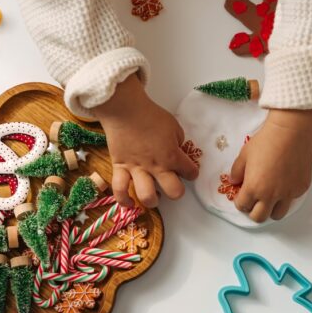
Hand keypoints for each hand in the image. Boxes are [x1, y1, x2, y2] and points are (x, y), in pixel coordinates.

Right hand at [93, 74, 198, 207]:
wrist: (125, 109)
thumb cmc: (151, 115)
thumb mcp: (173, 126)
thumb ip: (177, 142)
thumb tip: (175, 150)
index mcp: (172, 155)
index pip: (190, 172)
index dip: (192, 172)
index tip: (189, 171)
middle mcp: (156, 167)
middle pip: (173, 191)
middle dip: (177, 191)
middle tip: (172, 185)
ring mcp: (137, 169)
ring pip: (147, 196)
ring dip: (153, 200)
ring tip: (154, 197)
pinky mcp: (119, 167)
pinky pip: (119, 189)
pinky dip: (123, 199)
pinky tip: (129, 203)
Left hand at [230, 108, 311, 221]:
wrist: (290, 133)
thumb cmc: (266, 141)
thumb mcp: (244, 155)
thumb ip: (236, 171)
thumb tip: (235, 181)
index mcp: (253, 188)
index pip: (243, 206)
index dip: (240, 202)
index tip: (242, 196)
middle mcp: (271, 195)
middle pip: (259, 218)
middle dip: (253, 211)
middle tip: (254, 202)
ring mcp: (288, 193)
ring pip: (278, 214)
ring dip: (271, 209)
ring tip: (270, 197)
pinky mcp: (301, 188)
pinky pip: (292, 199)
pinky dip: (286, 196)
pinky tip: (284, 182)